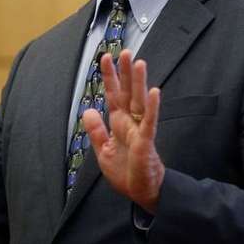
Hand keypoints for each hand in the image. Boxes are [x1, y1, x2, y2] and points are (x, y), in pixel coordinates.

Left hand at [82, 50, 164, 213]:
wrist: (141, 193)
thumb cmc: (125, 172)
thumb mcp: (103, 150)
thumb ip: (96, 130)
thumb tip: (88, 108)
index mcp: (119, 122)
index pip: (113, 94)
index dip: (109, 76)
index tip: (105, 57)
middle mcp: (130, 122)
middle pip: (128, 92)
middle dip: (125, 72)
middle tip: (124, 51)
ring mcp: (140, 130)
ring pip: (140, 101)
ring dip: (139, 83)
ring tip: (138, 63)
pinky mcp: (147, 141)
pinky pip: (150, 122)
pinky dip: (152, 107)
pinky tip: (155, 92)